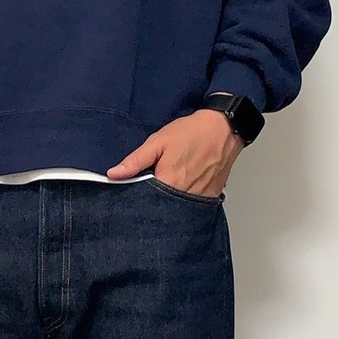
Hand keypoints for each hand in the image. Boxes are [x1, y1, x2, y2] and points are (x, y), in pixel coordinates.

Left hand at [107, 108, 241, 196]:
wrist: (224, 128)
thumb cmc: (192, 133)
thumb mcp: (158, 141)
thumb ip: (135, 161)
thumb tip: (114, 174)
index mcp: (169, 182)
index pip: (145, 202)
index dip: (136, 200)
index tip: (132, 195)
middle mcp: (185, 194)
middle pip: (162, 209)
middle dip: (153, 204)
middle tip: (150, 193)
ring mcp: (200, 198)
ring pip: (178, 210)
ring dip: (169, 205)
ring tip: (165, 193)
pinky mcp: (211, 196)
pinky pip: (193, 207)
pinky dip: (185, 203)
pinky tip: (181, 193)